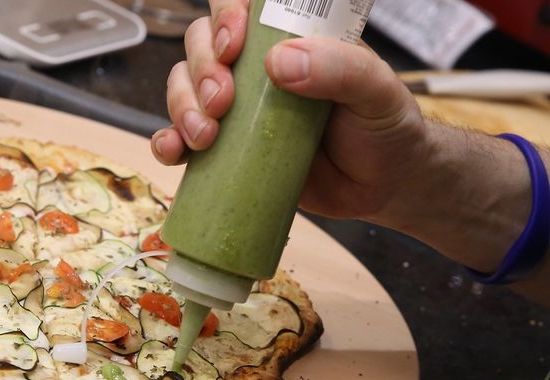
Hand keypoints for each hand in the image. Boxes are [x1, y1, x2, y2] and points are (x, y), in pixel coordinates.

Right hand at [151, 0, 429, 222]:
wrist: (382, 188)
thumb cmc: (384, 130)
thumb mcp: (377, 91)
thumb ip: (341, 68)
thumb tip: (278, 62)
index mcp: (289, 38)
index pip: (241, 7)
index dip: (224, 15)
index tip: (233, 44)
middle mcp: (255, 69)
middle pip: (201, 45)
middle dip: (200, 70)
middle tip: (221, 102)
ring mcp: (237, 110)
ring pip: (183, 87)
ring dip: (181, 106)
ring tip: (204, 136)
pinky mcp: (226, 150)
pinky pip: (180, 137)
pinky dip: (168, 142)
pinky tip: (175, 152)